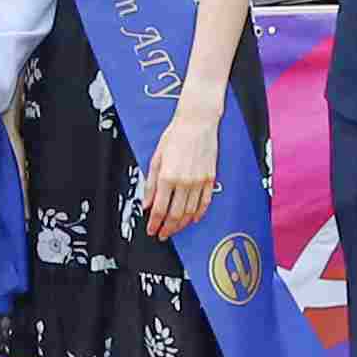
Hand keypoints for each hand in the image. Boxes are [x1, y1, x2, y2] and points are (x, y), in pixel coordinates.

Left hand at [137, 115, 217, 239]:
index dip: (154, 223)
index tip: (152, 229)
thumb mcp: (156, 158)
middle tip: (163, 234)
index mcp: (168, 176)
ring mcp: (199, 182)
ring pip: (190, 212)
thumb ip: (150, 184)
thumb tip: (146, 202)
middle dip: (167, 228)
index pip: (159, 209)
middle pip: (175, 215)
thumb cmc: (176, 135)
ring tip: (175, 229)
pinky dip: (198, 214)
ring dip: (181, 224)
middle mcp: (184, 181)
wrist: (197, 123)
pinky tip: (193, 218)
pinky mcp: (209, 179)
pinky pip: (204, 203)